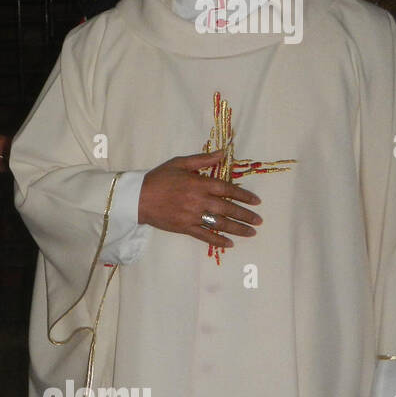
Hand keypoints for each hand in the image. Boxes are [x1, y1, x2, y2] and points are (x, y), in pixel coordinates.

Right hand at [138, 150, 261, 248]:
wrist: (137, 198)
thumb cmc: (158, 178)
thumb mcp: (180, 163)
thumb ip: (203, 159)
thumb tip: (224, 153)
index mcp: (199, 183)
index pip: (227, 189)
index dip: (244, 195)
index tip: (256, 201)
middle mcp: (199, 200)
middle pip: (228, 208)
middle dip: (246, 215)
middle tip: (259, 220)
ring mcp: (192, 216)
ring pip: (220, 223)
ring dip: (238, 229)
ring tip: (251, 233)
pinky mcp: (185, 228)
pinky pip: (205, 236)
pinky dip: (218, 240)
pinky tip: (229, 243)